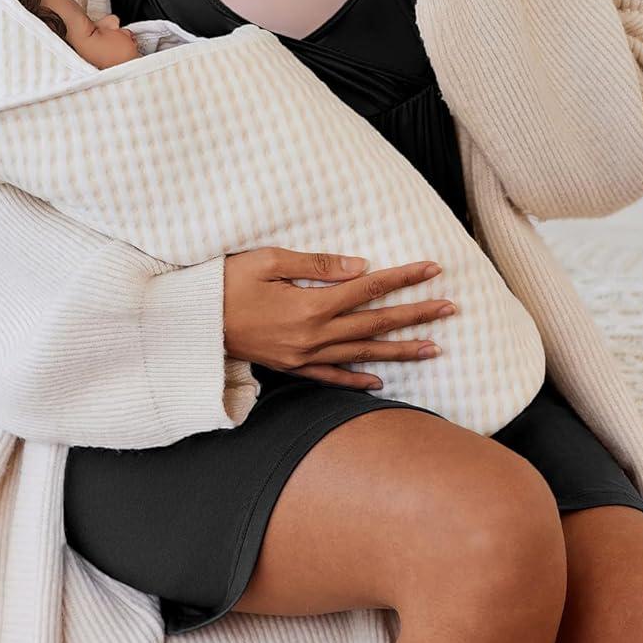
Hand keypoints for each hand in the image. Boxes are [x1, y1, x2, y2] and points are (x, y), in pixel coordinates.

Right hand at [222, 246, 457, 389]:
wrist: (191, 323)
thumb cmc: (225, 283)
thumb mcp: (268, 261)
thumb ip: (317, 265)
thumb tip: (361, 267)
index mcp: (310, 306)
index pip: (369, 289)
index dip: (403, 278)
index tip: (433, 268)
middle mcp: (313, 336)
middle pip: (375, 323)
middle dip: (416, 315)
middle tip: (450, 308)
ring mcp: (303, 357)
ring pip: (362, 354)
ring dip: (400, 350)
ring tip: (434, 347)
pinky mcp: (291, 367)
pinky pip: (331, 378)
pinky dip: (357, 381)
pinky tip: (380, 382)